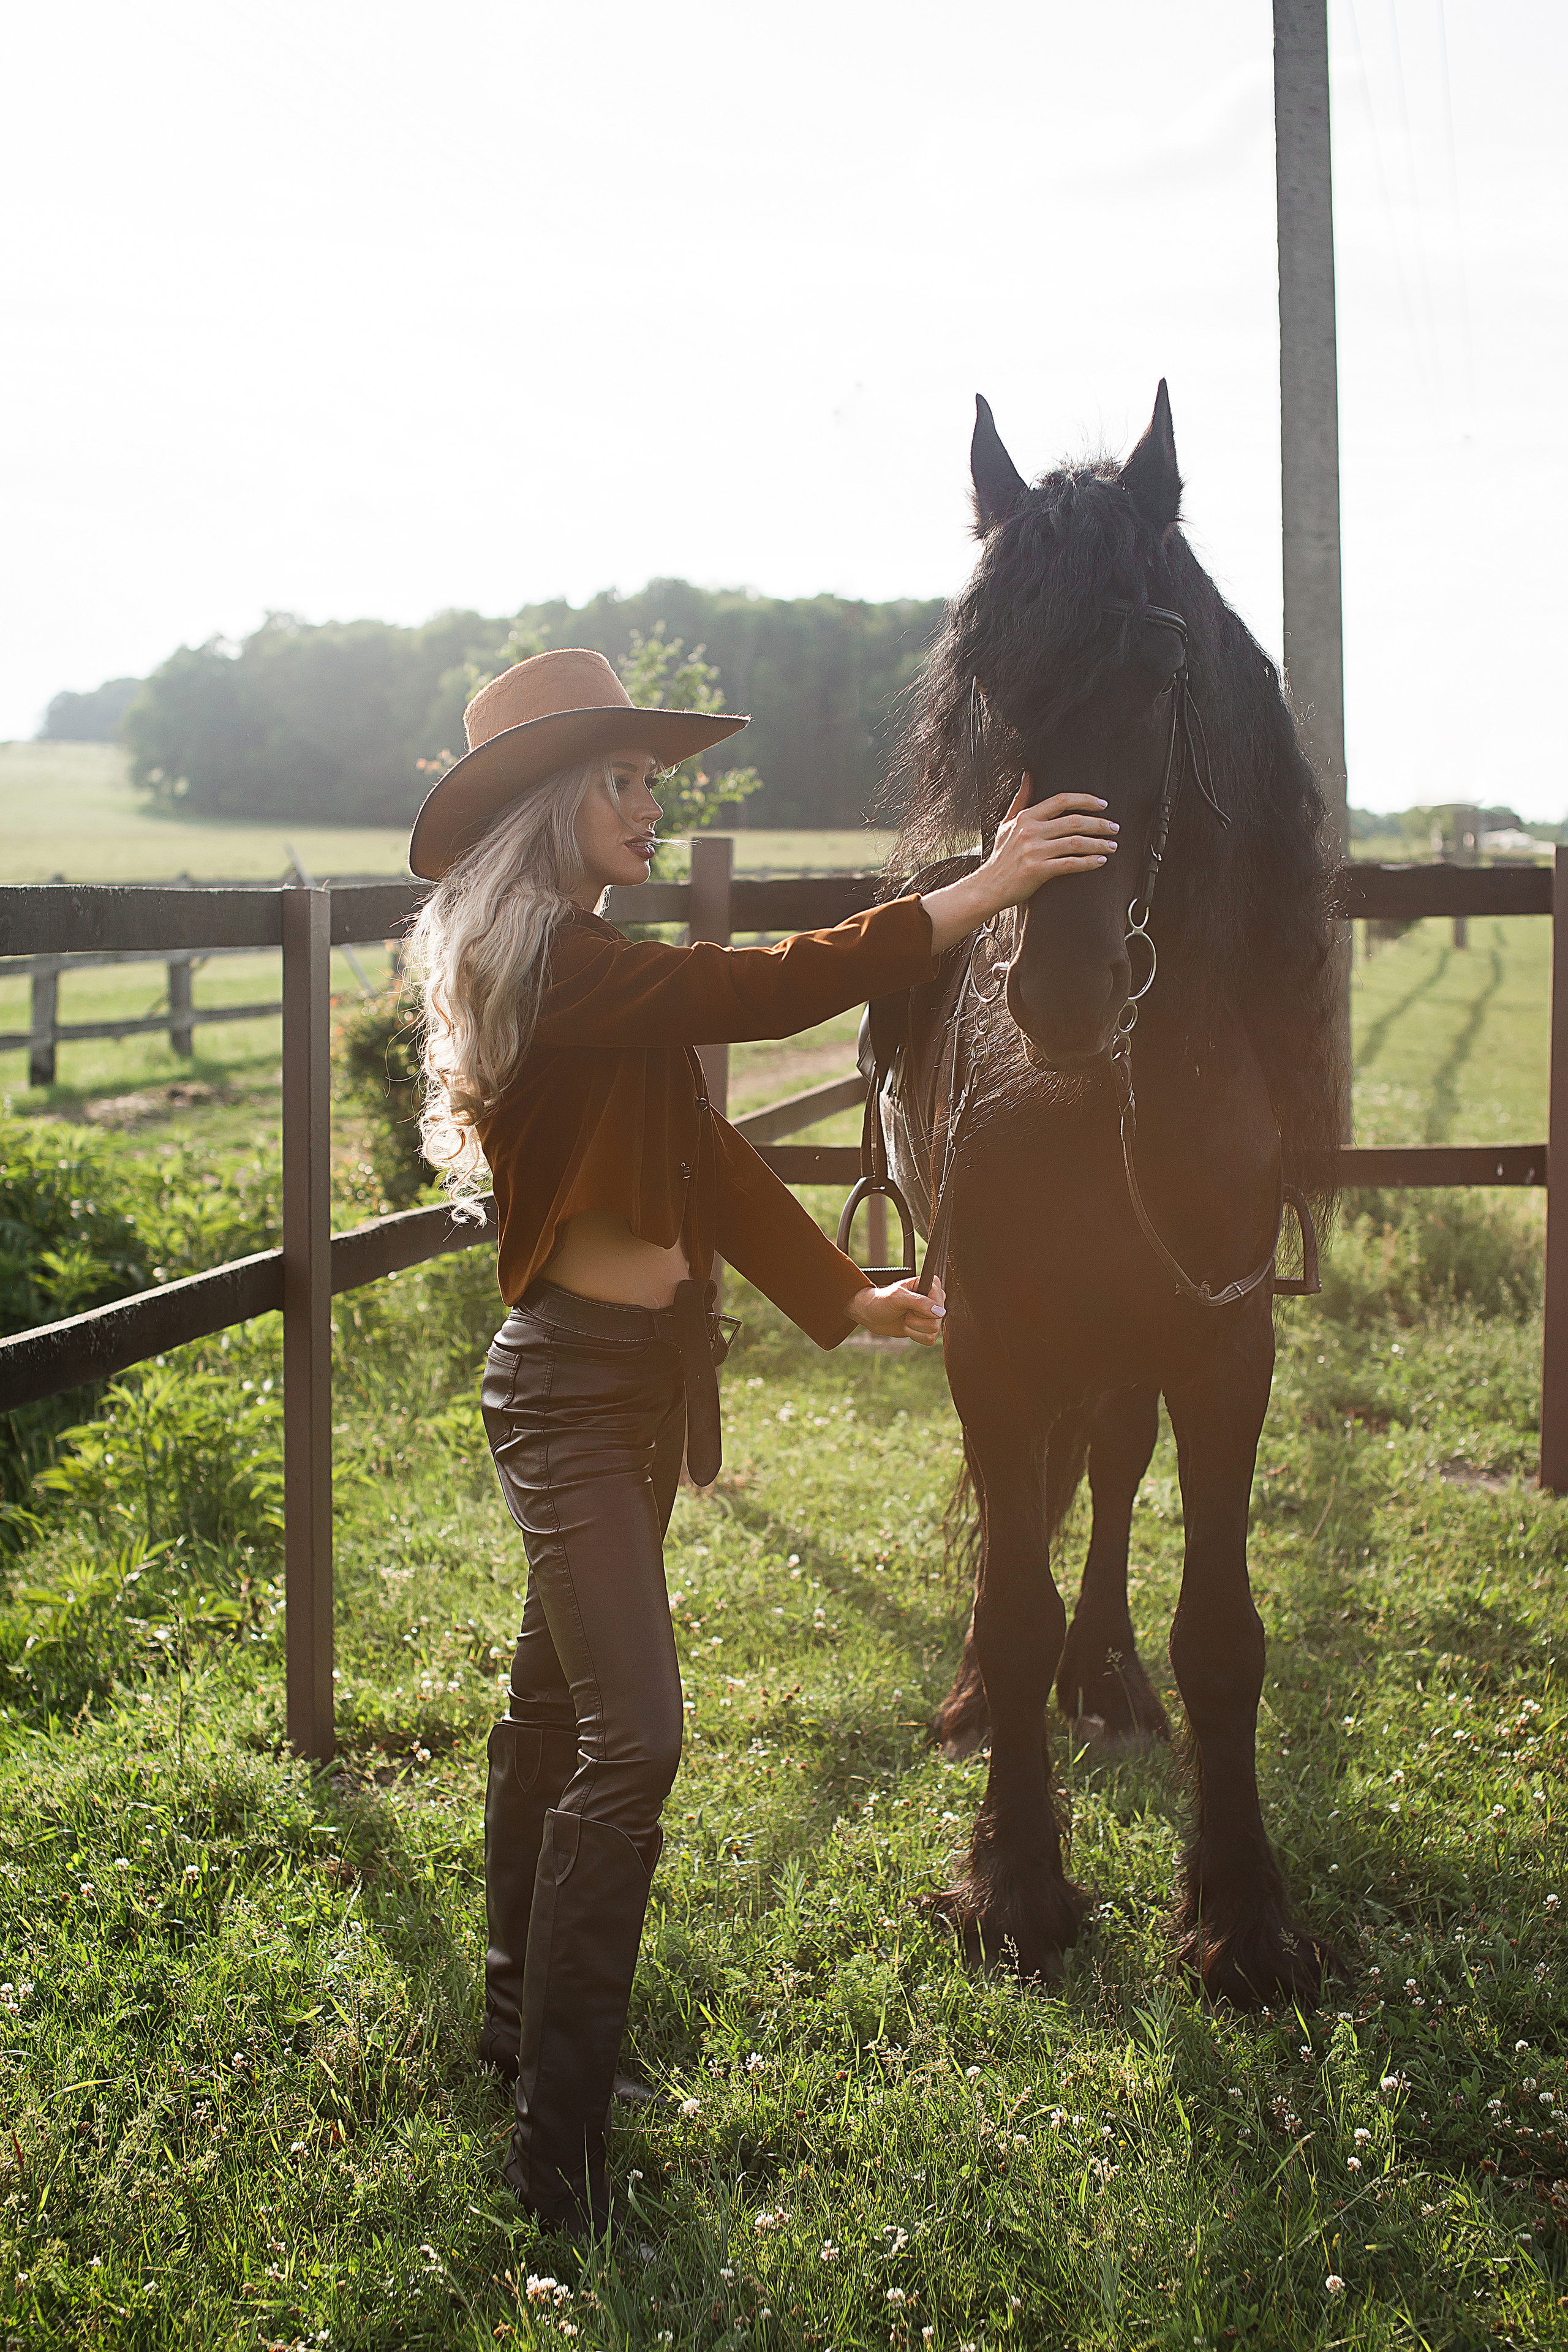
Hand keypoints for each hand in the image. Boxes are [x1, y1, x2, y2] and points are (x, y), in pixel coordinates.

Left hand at [847, 1274, 945, 1345]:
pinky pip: (930, 1339)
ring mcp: (931, 1315)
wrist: (871, 1315)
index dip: (925, 1307)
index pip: (939, 1300)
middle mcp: (933, 1299)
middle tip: (905, 1311)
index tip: (911, 1304)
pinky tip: (907, 1327)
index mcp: (929, 1285)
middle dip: (916, 1319)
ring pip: (934, 1330)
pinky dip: (916, 1336)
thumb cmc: (882, 1301)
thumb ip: (920, 1302)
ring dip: (914, 1328)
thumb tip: (940, 1312)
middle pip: (937, 1318)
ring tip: (905, 1318)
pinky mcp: (927, 1329)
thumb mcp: (898, 1298)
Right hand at [920, 785, 1117, 955]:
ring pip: (1075, 843)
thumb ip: (1020, 800)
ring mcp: (1034, 851)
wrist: (989, 886)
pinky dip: (1088, 862)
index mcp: (1026, 817)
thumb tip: (1028, 776)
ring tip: (1112, 846)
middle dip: (1100, 824)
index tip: (1103, 805)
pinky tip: (1100, 861)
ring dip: (1099, 844)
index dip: (1085, 800)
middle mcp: (1030, 831)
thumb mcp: (1007, 824)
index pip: (1062, 800)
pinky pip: (1069, 864)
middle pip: (1074, 821)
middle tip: (1115, 828)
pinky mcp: (1037, 870)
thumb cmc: (1001, 856)